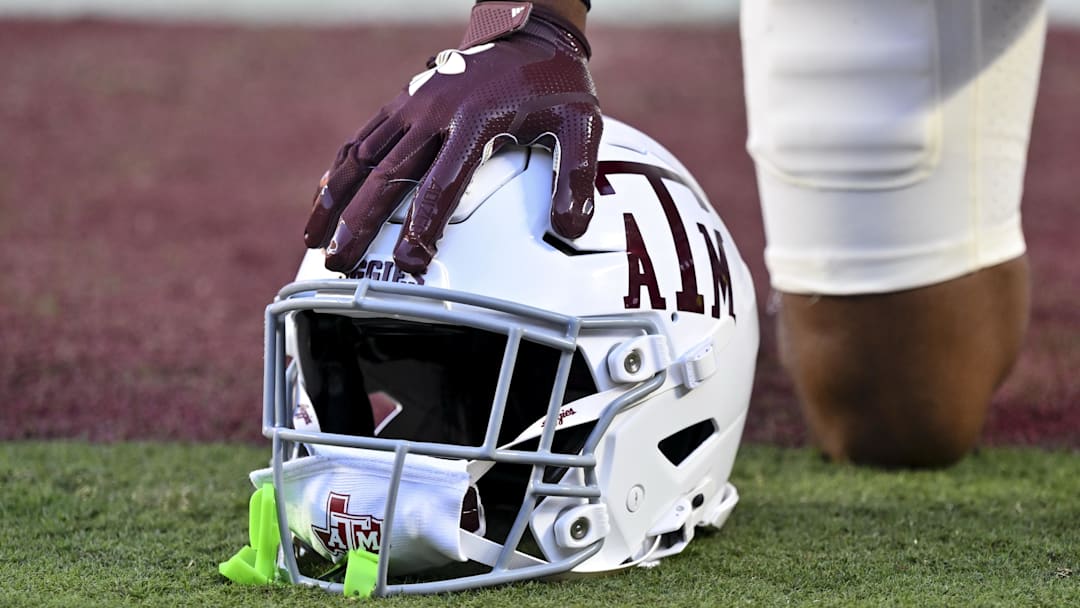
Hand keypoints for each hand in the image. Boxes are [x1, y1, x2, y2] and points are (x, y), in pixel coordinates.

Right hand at [304, 3, 602, 273]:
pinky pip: (361, 139)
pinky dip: (338, 170)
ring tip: (314, 241)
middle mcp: (435, 112)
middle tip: (341, 264)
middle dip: (360, 223)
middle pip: (388, 175)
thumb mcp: (582, 124)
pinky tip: (324, 199)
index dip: (422, 227)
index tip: (410, 264)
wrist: (530, 34)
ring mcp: (413, 105)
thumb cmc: (555, 83)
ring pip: (362, 157)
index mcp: (476, 120)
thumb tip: (571, 230)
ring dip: (335, 199)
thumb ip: (576, 177)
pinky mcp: (403, 102)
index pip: (441, 184)